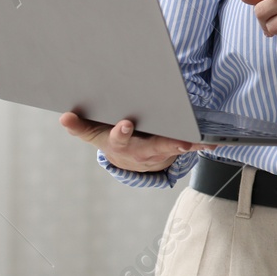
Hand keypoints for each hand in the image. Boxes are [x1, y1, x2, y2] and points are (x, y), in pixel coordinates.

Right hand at [59, 111, 213, 172]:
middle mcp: (141, 152)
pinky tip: (213, 142)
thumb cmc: (108, 137)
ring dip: (188, 145)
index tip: (124, 124)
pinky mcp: (173, 149)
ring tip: (201, 140)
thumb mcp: (91, 133)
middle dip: (165, 143)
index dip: (121, 132)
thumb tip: (64, 117)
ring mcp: (159, 152)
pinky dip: (199, 145)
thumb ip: (78, 125)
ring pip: (173, 148)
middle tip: (179, 140)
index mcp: (120, 145)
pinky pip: (187, 147)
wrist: (127, 158)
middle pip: (153, 147)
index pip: (119, 139)